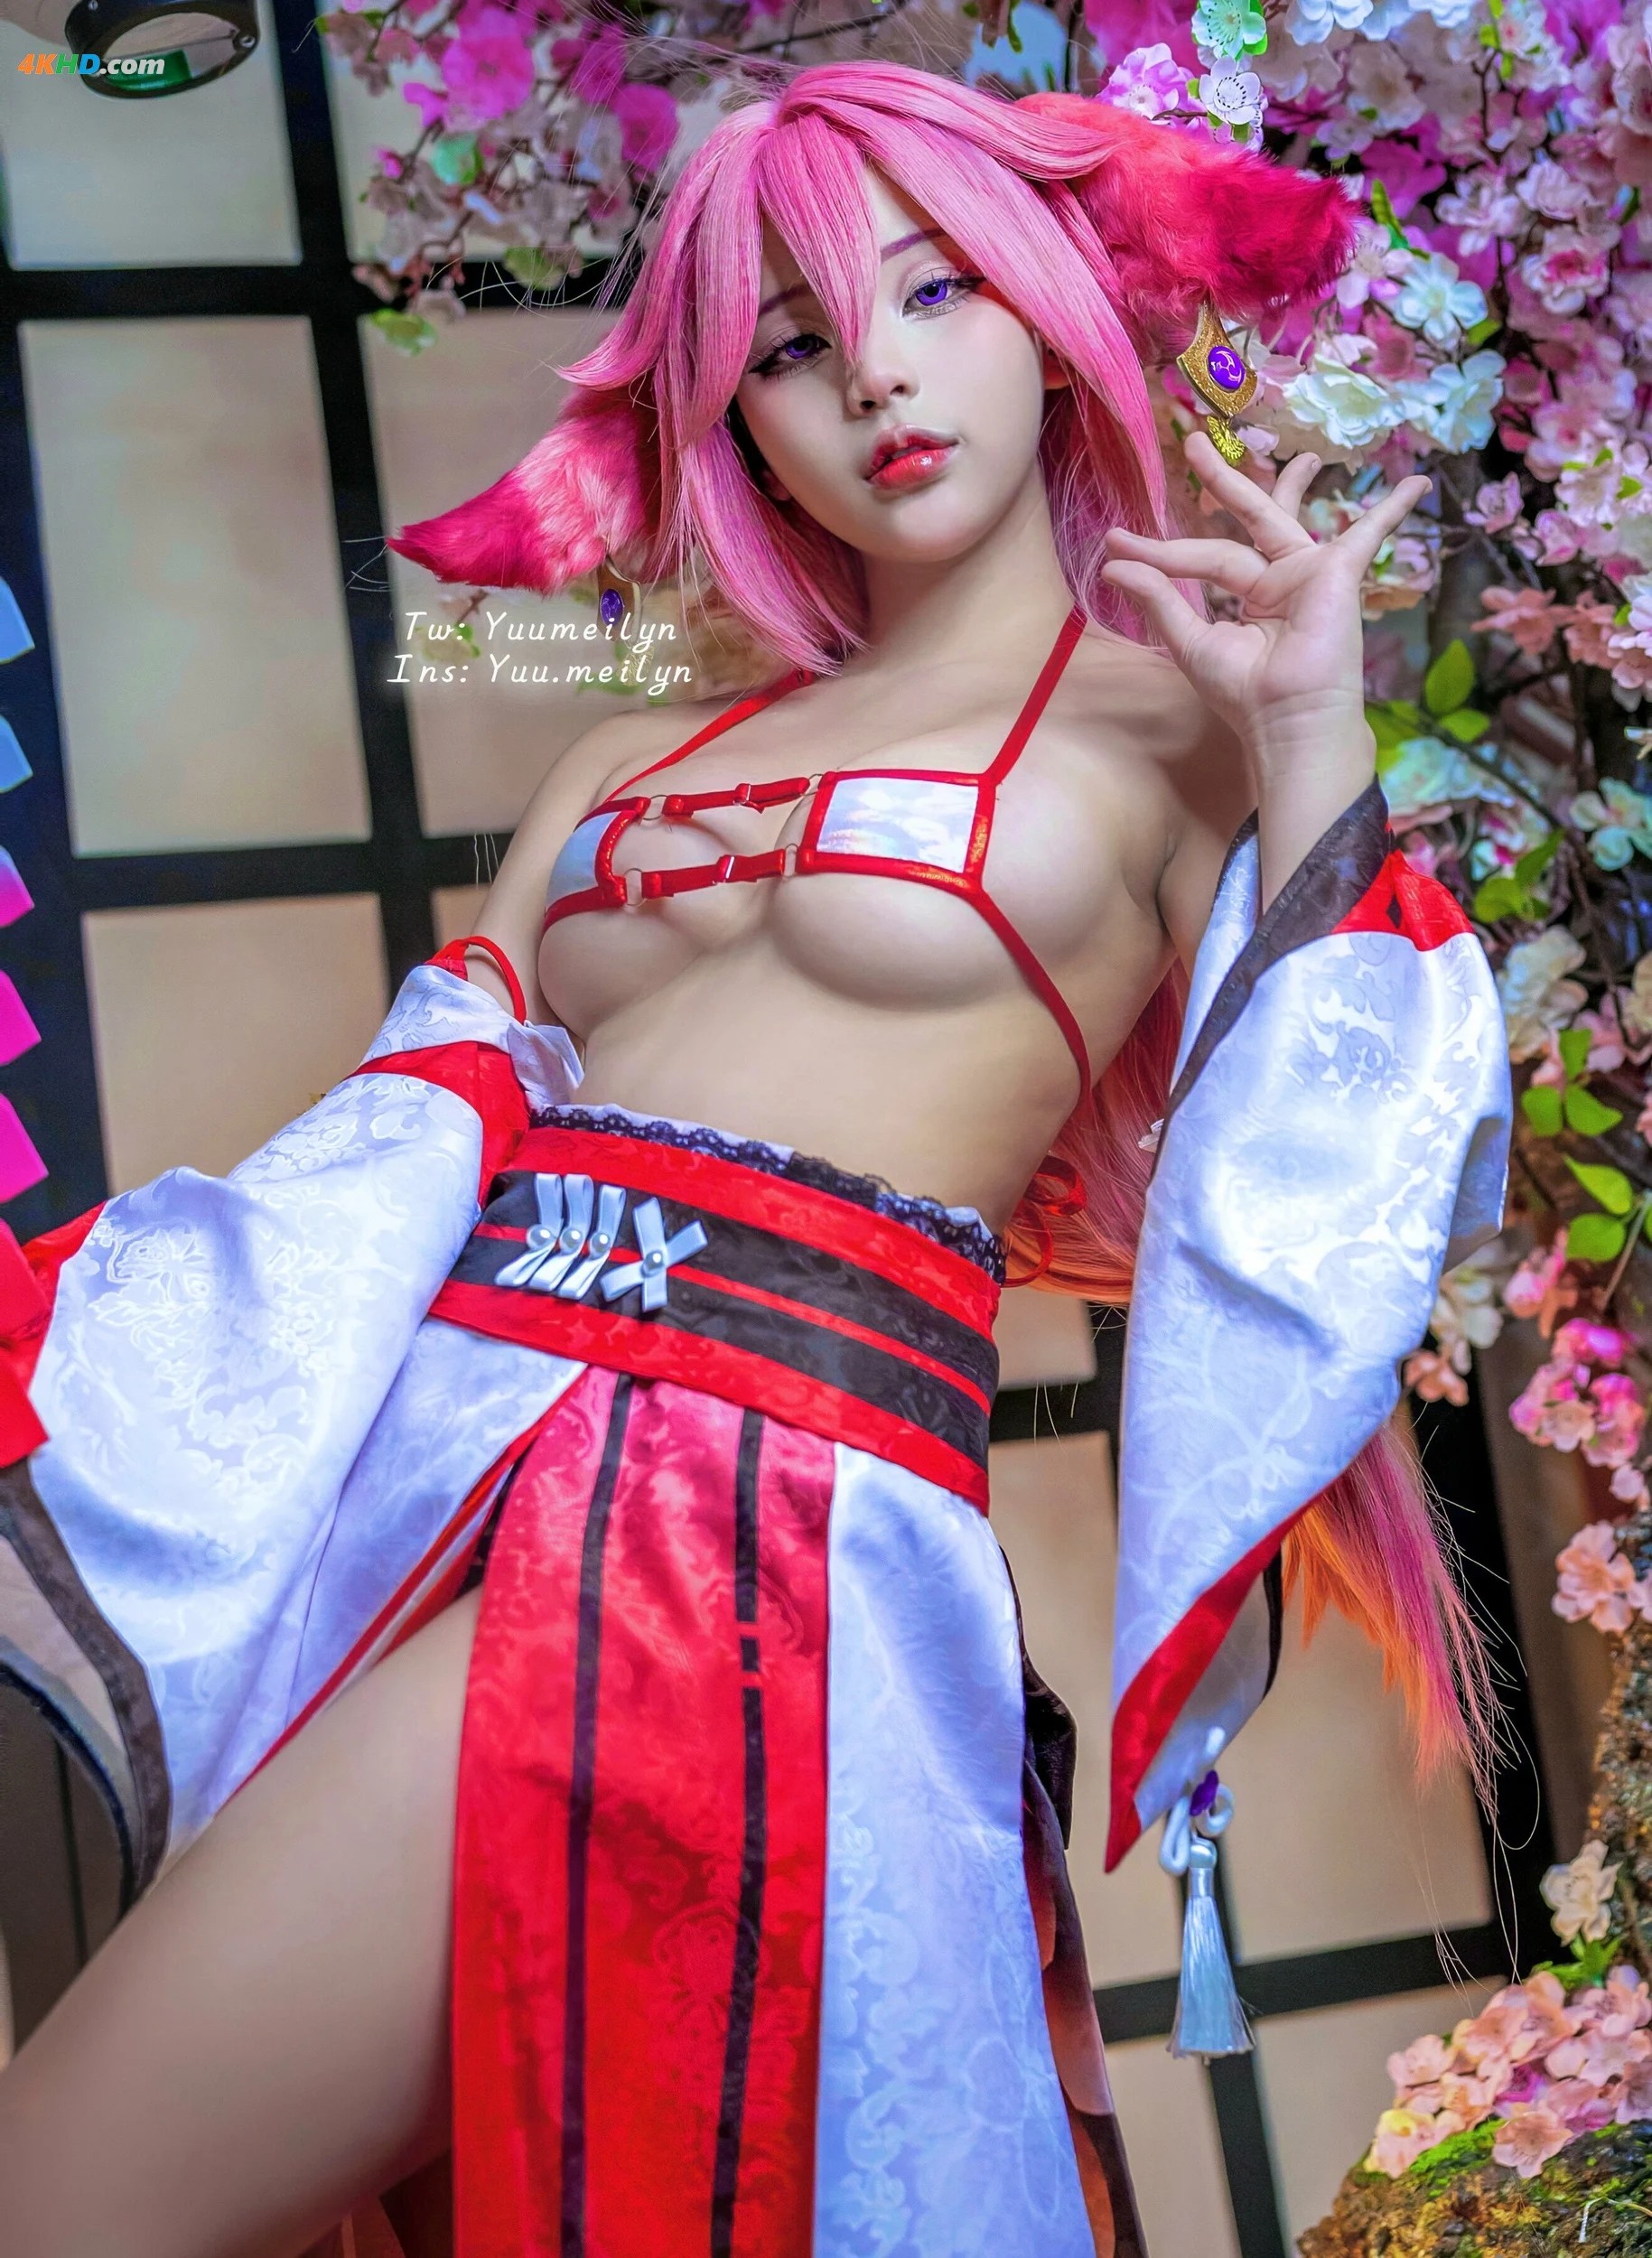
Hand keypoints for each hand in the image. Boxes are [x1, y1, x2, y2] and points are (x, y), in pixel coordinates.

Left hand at [1099, 431, 1431, 777]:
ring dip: (1291, 482)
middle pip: (1242, 521)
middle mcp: (1276, 581)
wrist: (1288, 722)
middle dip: (1221, 482)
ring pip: (1284, 517)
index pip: (1199, 557)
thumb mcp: (1191, 641)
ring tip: (1304, 455)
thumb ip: (1158, 598)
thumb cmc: (1243, 694)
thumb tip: (1113, 564)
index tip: (1115, 538)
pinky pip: (1367, 533)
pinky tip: (1417, 483)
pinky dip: (1391, 510)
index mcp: (1244, 598)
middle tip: (1193, 443)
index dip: (1158, 548)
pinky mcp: (1336, 573)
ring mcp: (1307, 574)